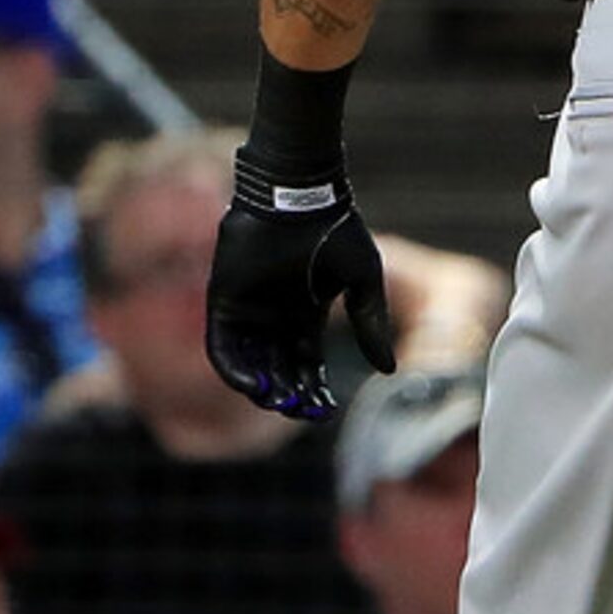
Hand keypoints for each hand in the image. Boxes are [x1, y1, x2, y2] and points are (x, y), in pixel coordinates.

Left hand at [205, 151, 396, 419]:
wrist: (298, 200)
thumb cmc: (337, 234)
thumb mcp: (364, 284)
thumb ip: (371, 326)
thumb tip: (389, 371)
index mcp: (306, 313)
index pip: (307, 362)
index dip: (315, 387)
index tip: (326, 411)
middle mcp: (275, 317)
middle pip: (279, 369)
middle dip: (291, 394)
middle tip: (304, 412)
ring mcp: (248, 312)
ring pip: (251, 364)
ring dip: (263, 388)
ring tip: (282, 403)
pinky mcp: (224, 306)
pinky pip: (223, 350)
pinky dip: (236, 372)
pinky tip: (257, 385)